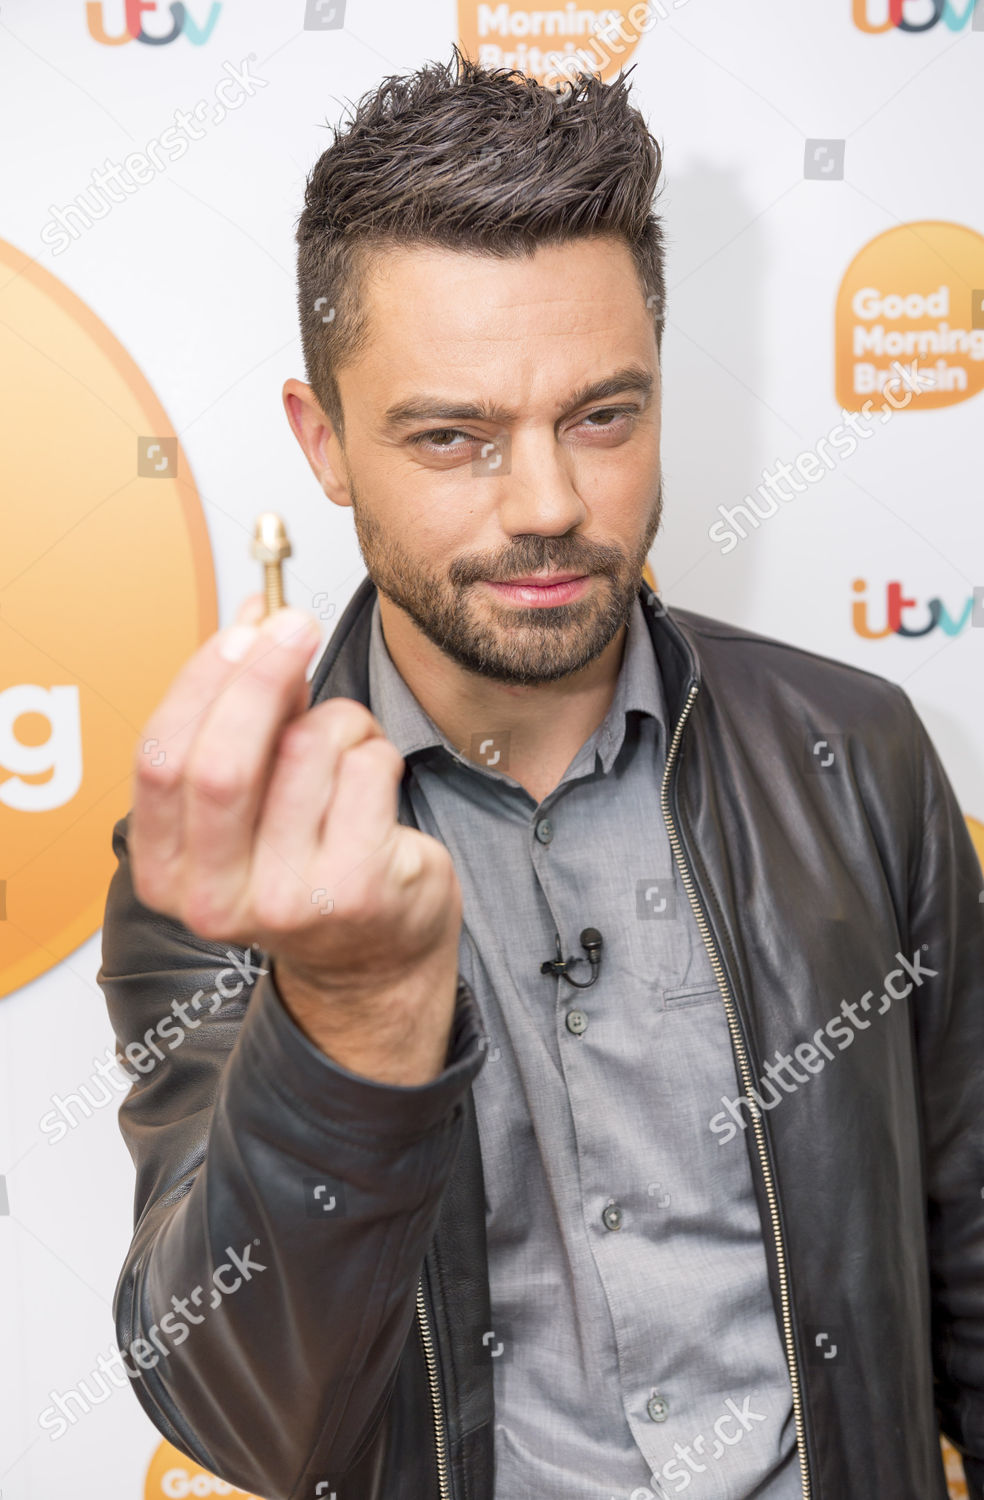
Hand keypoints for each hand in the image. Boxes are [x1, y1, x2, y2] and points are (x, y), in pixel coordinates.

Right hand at [129, 593, 462, 1074]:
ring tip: (346, 747)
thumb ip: (241, 717)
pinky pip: (365, 770)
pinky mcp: (355, 888)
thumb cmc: (307, 863)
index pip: (161, 758)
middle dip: (261, 674)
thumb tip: (253, 620)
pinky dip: (375, 750)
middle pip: (221, 761)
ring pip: (306, 751)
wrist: (372, 960)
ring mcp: (287, 899)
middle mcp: (216, 897)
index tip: (243, 627)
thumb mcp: (249, 799)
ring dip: (335, 720)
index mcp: (167, 872)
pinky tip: (375, 782)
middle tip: (295, 626)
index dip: (202, 679)